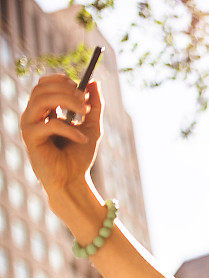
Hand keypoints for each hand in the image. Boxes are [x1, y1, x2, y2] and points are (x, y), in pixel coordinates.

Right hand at [20, 74, 102, 196]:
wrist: (73, 181)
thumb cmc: (79, 156)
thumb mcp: (92, 126)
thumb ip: (94, 105)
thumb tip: (94, 82)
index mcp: (44, 111)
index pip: (44, 84)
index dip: (62, 81)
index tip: (81, 90)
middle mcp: (33, 115)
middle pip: (42, 88)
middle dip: (66, 90)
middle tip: (84, 102)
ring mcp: (29, 126)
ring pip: (41, 100)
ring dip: (66, 101)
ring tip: (84, 113)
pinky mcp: (30, 138)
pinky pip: (50, 124)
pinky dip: (70, 129)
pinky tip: (83, 139)